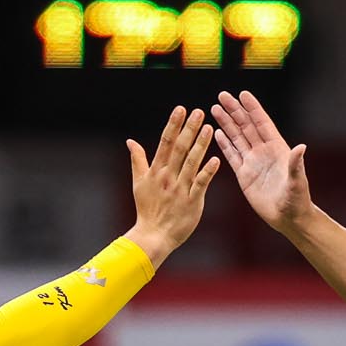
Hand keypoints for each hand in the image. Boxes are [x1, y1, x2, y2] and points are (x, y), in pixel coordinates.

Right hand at [124, 106, 217, 269]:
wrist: (153, 236)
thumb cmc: (147, 209)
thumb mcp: (139, 183)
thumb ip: (137, 160)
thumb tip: (130, 141)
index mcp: (156, 171)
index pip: (165, 143)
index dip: (173, 125)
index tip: (181, 109)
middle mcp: (168, 177)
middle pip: (179, 149)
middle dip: (189, 129)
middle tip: (199, 112)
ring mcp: (180, 189)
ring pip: (191, 163)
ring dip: (200, 145)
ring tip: (209, 128)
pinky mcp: (192, 202)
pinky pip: (201, 184)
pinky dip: (208, 172)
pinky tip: (216, 159)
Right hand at [209, 90, 312, 233]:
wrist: (288, 218)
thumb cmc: (297, 199)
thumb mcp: (297, 181)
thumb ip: (296, 164)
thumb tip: (301, 147)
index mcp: (277, 148)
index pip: (262, 123)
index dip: (253, 109)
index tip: (243, 94)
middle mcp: (264, 152)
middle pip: (247, 126)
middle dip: (235, 110)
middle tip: (222, 95)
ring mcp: (253, 162)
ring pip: (237, 138)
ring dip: (226, 123)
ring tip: (215, 108)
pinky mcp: (244, 175)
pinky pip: (232, 156)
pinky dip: (224, 144)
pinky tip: (216, 133)